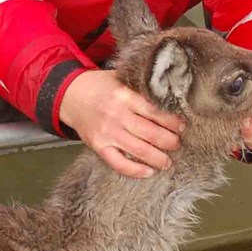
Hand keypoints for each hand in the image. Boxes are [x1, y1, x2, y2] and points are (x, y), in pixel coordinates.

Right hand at [58, 69, 183, 178]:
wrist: (69, 96)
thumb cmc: (99, 86)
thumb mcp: (120, 78)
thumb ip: (141, 85)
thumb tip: (170, 91)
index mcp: (124, 96)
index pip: (154, 111)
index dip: (172, 121)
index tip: (182, 126)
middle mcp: (117, 115)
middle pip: (150, 133)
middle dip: (169, 141)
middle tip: (178, 144)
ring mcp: (107, 132)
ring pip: (139, 150)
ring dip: (158, 158)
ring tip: (168, 161)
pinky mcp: (98, 146)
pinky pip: (118, 163)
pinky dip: (135, 171)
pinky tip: (148, 172)